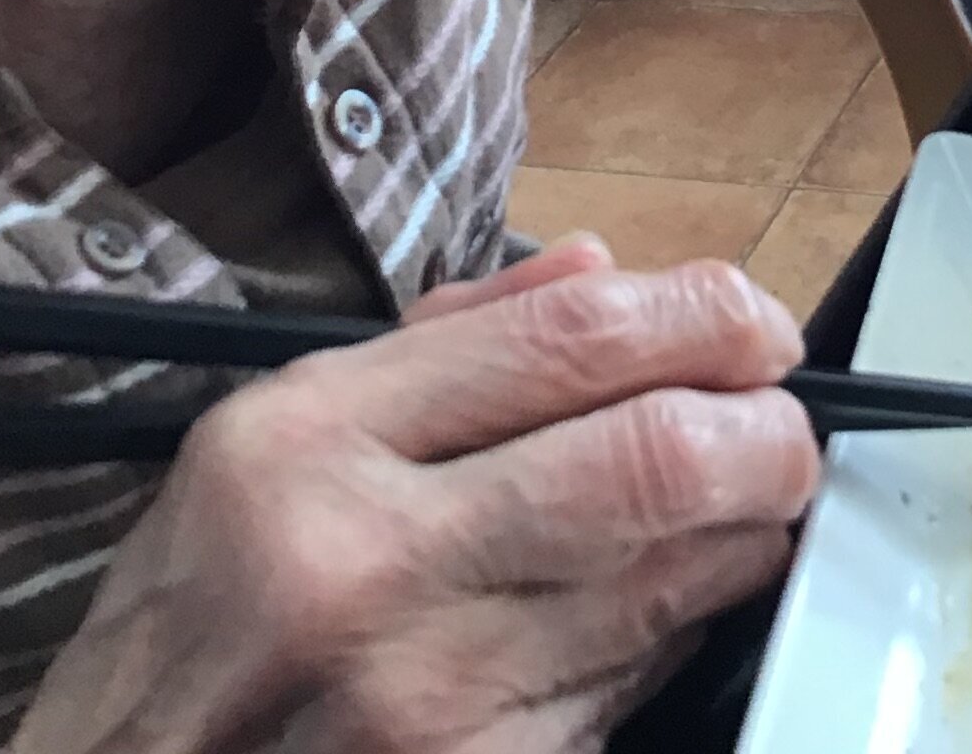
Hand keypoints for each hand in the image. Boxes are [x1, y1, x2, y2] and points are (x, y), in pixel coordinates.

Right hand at [11, 237, 818, 753]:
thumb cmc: (191, 633)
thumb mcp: (257, 450)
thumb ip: (440, 344)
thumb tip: (603, 273)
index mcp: (307, 445)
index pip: (569, 342)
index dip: (705, 316)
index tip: (752, 322)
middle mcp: (368, 564)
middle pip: (657, 459)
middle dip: (767, 431)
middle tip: (780, 425)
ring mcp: (427, 698)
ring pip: (673, 583)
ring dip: (741, 534)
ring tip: (732, 508)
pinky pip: (632, 688)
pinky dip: (671, 635)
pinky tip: (649, 611)